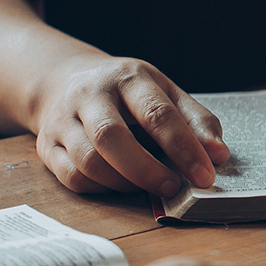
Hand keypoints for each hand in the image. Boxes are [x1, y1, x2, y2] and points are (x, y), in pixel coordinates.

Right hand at [32, 53, 229, 196]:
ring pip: (88, 161)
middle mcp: (90, 95)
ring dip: (124, 182)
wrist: (63, 79)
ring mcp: (63, 120)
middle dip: (147, 169)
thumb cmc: (128, 93)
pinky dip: (101, 188)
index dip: (184, 148)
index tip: (206, 176)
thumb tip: (219, 156)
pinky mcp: (46, 145)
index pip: (157, 114)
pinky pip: (72, 176)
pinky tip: (121, 185)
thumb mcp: (166, 93)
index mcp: (128, 77)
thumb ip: (196, 122)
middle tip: (173, 187)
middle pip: (111, 137)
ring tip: (150, 186)